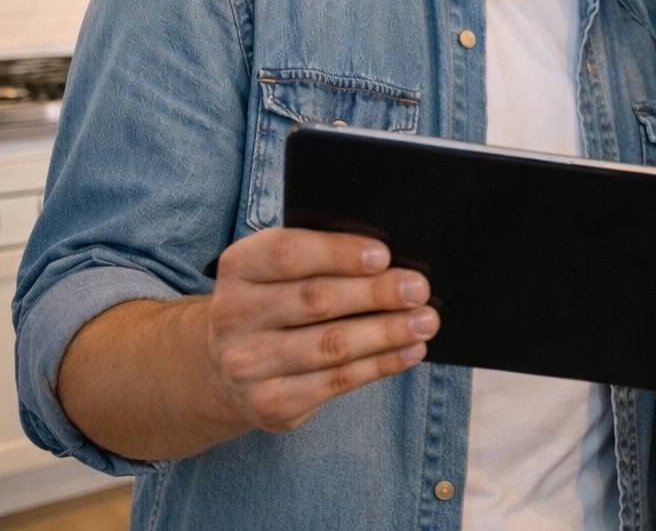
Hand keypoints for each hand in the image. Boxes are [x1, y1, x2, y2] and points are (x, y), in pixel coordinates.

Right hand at [205, 228, 438, 432]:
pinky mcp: (270, 403)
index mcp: (239, 267)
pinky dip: (380, 364)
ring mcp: (248, 364)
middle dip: (376, 293)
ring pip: (331, 345)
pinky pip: (337, 382)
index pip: (287, 253)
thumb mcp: (281, 271)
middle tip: (419, 289)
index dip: (339, 253)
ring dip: (387, 332)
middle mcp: (233, 315)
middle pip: (316, 299)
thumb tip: (390, 260)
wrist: (230, 366)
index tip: (384, 255)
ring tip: (425, 321)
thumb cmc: (277, 302)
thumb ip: (322, 257)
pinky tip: (410, 351)